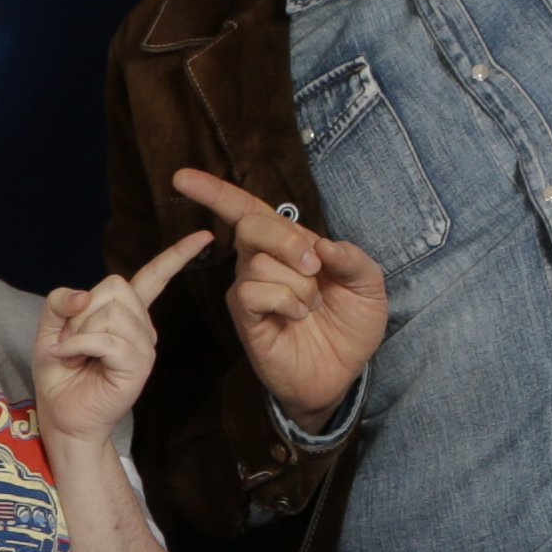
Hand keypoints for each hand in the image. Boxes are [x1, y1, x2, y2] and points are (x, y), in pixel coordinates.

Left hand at [32, 233, 209, 449]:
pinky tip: (72, 357)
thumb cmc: (61, 372)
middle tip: (71, 339)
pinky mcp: (138, 366)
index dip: (176, 256)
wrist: (62, 414)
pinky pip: (107, 338)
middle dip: (82, 310)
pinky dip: (79, 344)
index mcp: (125, 313)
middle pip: (116, 285)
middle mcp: (141, 327)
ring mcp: (143, 346)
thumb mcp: (51, 327)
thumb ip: (61, 301)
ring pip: (110, 312)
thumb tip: (83, 294)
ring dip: (78, 331)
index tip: (204, 237)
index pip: (154, 277)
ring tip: (73, 353)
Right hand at [169, 168, 389, 427]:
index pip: (246, 209)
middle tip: (314, 268)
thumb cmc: (349, 326)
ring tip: (311, 306)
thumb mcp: (369, 287)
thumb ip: (353, 259)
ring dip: (297, 284)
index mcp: (287, 245)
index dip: (215, 191)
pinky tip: (297, 315)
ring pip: (258, 263)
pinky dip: (284, 300)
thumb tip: (322, 245)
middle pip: (250, 224)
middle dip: (286, 241)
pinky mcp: (245, 317)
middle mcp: (261, 261)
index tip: (182, 177)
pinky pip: (252, 292)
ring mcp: (249, 289)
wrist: (343, 373)